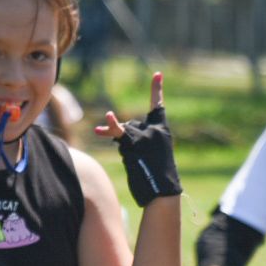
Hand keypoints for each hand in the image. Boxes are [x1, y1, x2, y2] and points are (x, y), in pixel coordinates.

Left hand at [97, 73, 180, 207]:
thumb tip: (108, 131)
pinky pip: (118, 133)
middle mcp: (155, 131)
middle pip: (131, 125)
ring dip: (112, 133)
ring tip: (102, 131)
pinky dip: (110, 128)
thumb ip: (134, 141)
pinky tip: (103, 124)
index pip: (158, 107)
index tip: (156, 74)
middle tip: (129, 153)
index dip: (156, 90)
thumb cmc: (155, 178)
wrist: (162, 192)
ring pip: (122, 131)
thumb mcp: (150, 155)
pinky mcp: (135, 143)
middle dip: (123, 138)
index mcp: (162, 131)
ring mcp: (145, 136)